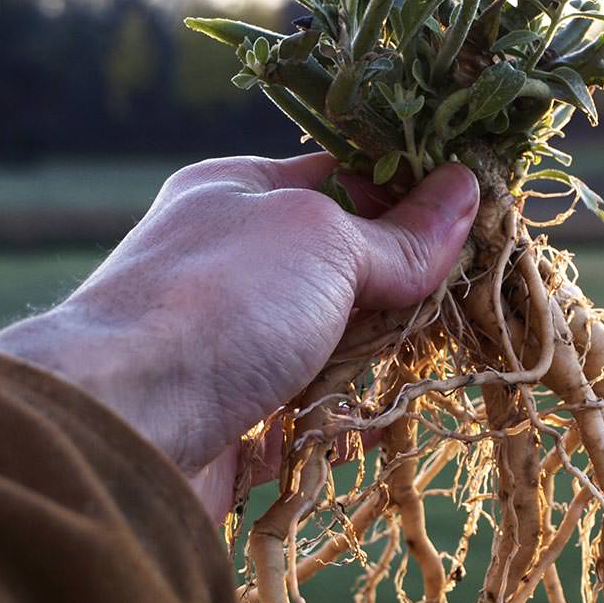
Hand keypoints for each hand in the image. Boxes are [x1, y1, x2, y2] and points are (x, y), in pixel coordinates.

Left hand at [0, 154, 477, 518]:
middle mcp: (236, 262)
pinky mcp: (243, 412)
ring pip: (338, 338)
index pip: (344, 175)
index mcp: (240, 194)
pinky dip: (355, 415)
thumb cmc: (220, 303)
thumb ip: (398, 233)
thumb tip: (467, 192)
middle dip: (407, 282)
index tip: (476, 208)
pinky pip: (317, 407)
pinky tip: (393, 419)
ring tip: (442, 356)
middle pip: (347, 263)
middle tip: (473, 292)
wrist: (127, 426)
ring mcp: (238, 340)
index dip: (410, 190)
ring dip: (384, 353)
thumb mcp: (322, 242)